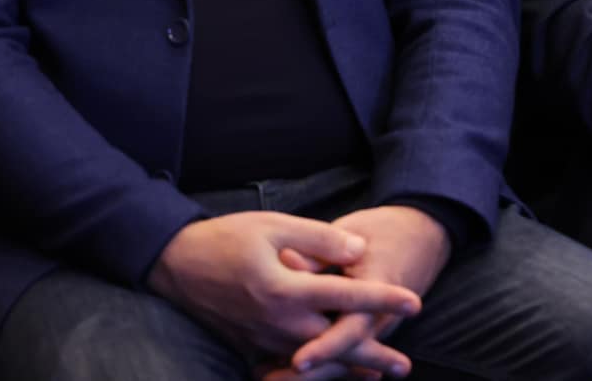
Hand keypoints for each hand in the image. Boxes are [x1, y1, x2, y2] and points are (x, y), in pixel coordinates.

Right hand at [146, 213, 420, 361]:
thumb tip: (360, 250)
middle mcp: (278, 322)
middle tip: (406, 366)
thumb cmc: (228, 238)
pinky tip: (333, 373)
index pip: (347, 296)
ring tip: (379, 373)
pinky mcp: (250, 347)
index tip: (415, 302)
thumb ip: (321, 239)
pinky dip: (315, 373)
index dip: (383, 299)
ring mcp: (263, 340)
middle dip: (373, 355)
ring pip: (315, 362)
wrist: (176, 264)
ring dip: (348, 369)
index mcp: (287, 289)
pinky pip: (288, 366)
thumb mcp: (276, 225)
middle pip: (336, 344)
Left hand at [262, 206, 452, 380]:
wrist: (421, 238)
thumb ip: (322, 250)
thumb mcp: (355, 231)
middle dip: (311, 375)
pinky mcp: (365, 332)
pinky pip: (342, 355)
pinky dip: (317, 364)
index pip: (354, 327)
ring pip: (343, 362)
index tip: (299, 362)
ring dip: (310, 375)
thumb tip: (285, 261)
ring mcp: (374, 328)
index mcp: (380, 288)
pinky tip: (279, 369)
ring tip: (266, 378)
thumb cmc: (384, 231)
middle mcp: (379, 317)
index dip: (326, 346)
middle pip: (346, 357)